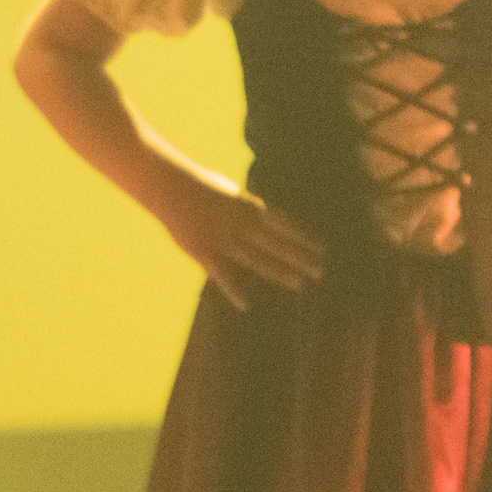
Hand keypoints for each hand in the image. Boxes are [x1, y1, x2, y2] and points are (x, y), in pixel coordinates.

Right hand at [154, 177, 324, 308]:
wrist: (167, 186)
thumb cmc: (199, 187)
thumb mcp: (231, 193)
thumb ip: (247, 209)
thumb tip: (265, 216)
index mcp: (248, 207)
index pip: (284, 224)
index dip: (304, 238)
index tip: (324, 249)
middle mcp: (240, 224)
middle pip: (276, 244)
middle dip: (300, 257)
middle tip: (321, 271)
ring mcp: (222, 239)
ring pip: (256, 259)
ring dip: (279, 272)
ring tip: (300, 284)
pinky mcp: (202, 251)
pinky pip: (220, 274)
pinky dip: (232, 290)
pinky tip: (246, 305)